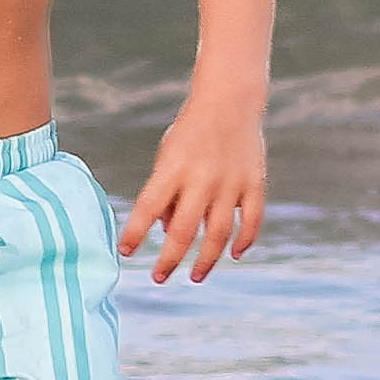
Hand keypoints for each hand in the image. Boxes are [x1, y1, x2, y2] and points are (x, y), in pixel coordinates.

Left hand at [122, 101, 266, 283]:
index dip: (134, 233)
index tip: (124, 253)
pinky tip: (234, 254)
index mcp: (173, 169)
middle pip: (183, 230)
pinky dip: (244, 241)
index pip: (147, 208)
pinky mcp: (254, 182)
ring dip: (206, 261)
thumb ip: (166, 194)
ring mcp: (231, 182)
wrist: (229, 101)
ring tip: (194, 276)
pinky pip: (251, 220)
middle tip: (157, 278)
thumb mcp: (168, 155)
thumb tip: (168, 233)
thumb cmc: (190, 133)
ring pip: (218, 234)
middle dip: (168, 260)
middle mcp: (201, 178)